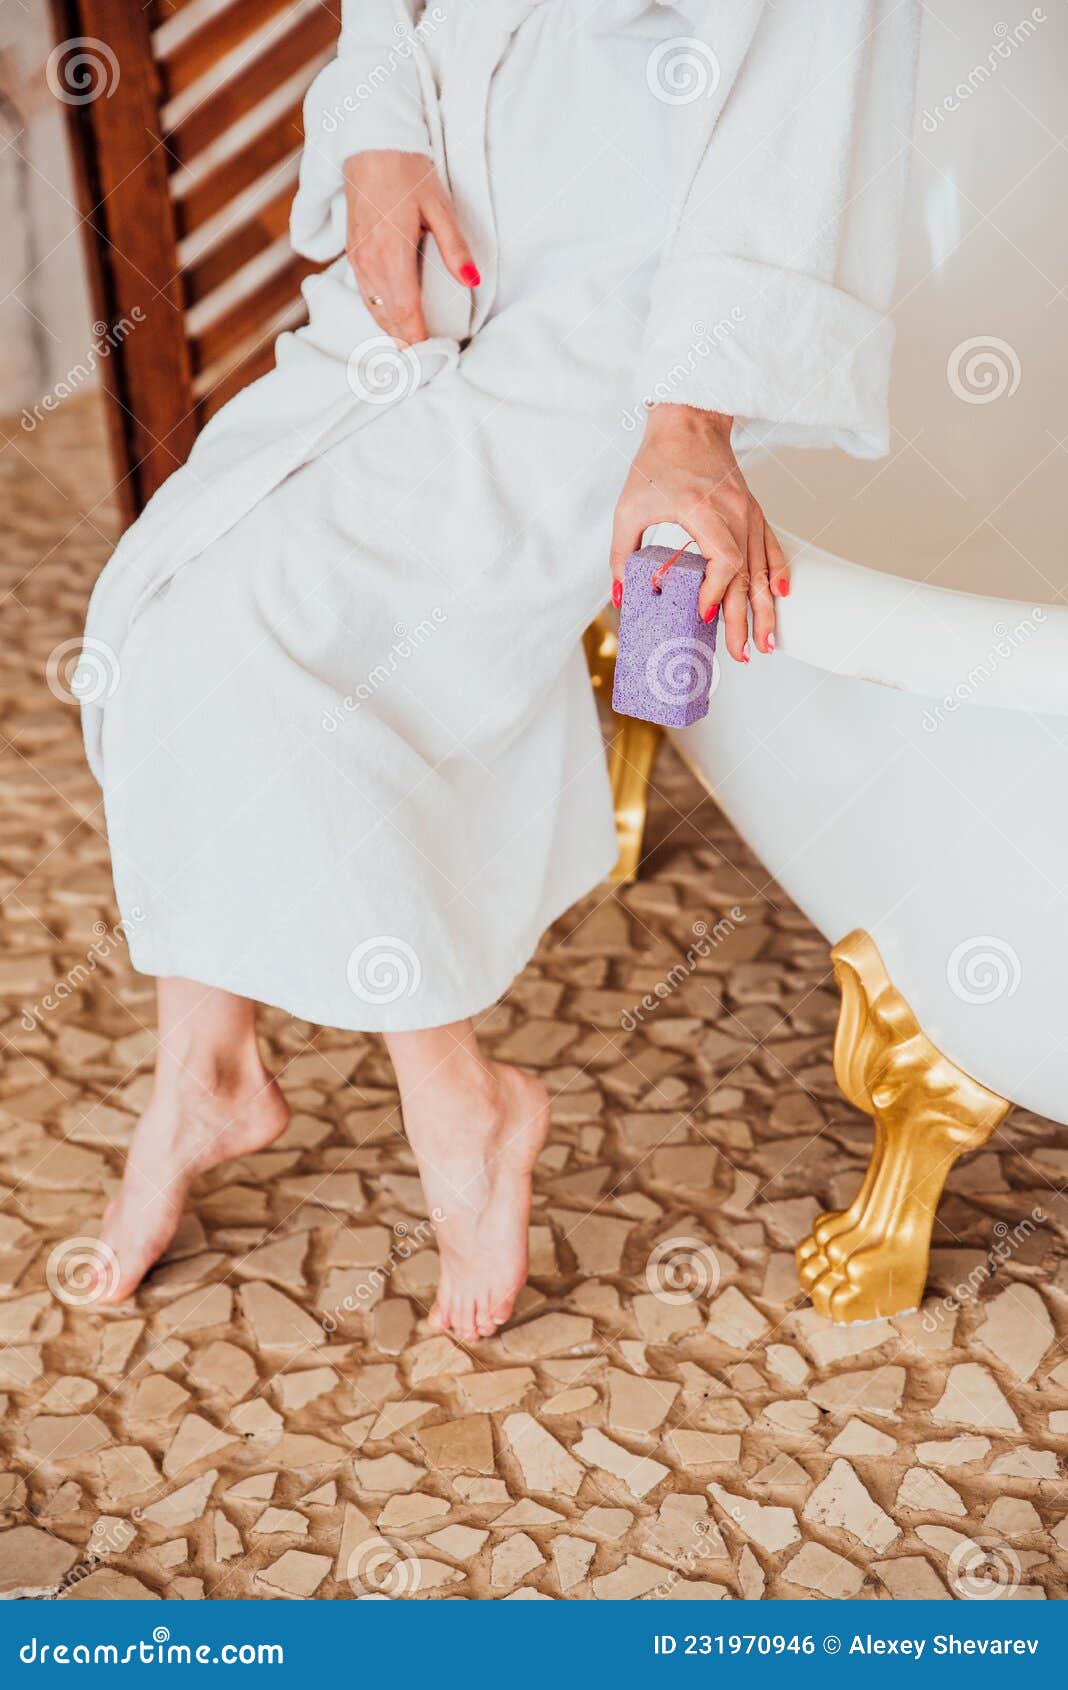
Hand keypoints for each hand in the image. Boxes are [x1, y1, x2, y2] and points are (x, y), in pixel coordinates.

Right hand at [343, 150, 479, 345]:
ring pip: (375, 310)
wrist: (369, 142)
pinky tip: (394, 318)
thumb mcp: (439, 206)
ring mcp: (357, 258)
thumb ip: (454, 248)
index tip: (435, 357)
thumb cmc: (406, 169)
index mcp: (392, 255)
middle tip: (429, 361)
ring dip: (393, 330)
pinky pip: (366, 294)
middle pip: (389, 319)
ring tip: (413, 348)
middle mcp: (369, 262)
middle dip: (409, 342)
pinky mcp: (352, 252)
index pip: (407, 314)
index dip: (420, 340)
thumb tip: (472, 280)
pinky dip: (380, 311)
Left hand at [610, 404, 788, 661]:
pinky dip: (777, 573)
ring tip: (767, 640)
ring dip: (765, 607)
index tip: (705, 616)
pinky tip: (782, 596)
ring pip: (762, 568)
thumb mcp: (628, 508)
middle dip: (745, 619)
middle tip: (743, 653)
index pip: (723, 560)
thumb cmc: (658, 461)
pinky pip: (771, 547)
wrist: (689, 421)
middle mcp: (734, 512)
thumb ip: (621, 554)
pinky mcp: (753, 511)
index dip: (717, 593)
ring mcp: (748, 512)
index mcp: (703, 509)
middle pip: (746, 575)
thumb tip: (622, 596)